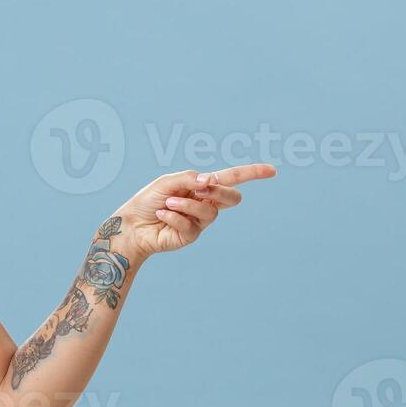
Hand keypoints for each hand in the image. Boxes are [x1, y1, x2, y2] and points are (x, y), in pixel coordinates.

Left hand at [109, 164, 277, 260]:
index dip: (253, 174)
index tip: (273, 170)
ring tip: (167, 202)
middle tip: (201, 187)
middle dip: (219, 191)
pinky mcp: (191, 235)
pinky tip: (161, 214)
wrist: (132, 224)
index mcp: (203, 186)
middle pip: (232, 198)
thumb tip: (210, 181)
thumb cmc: (149, 199)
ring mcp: (200, 221)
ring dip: (186, 204)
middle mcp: (206, 203)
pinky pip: (190, 224)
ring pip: (209, 211)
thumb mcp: (169, 181)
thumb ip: (190, 178)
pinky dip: (174, 216)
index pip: (232, 178)